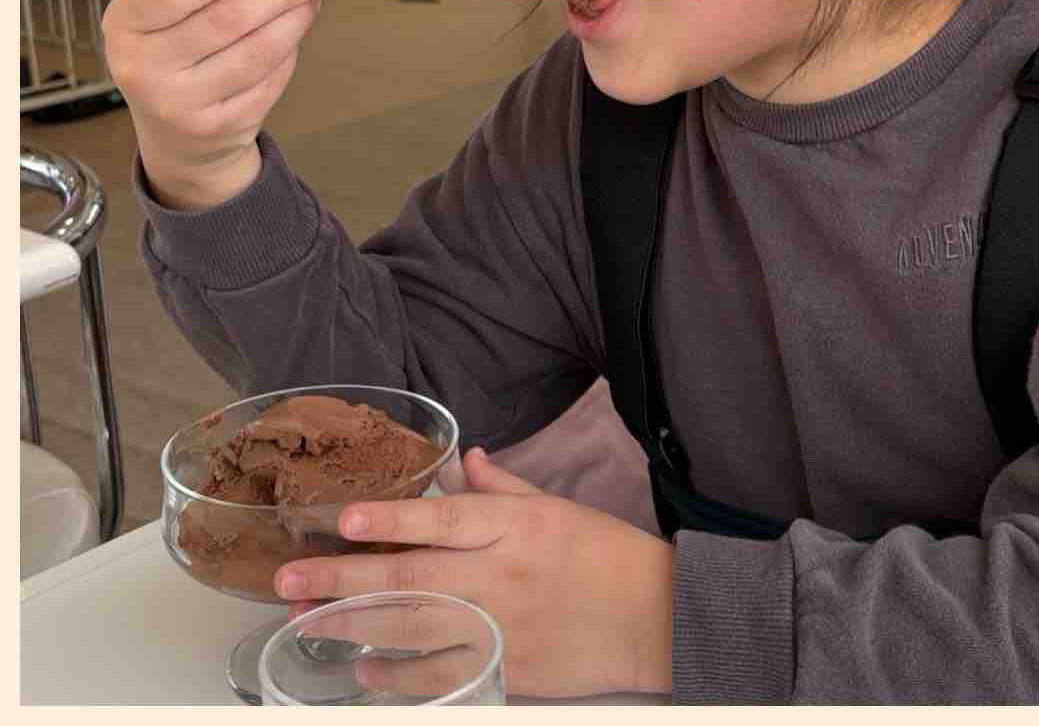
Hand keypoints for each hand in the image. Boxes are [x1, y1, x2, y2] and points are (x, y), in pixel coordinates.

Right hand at [102, 0, 321, 209]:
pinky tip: (293, 37)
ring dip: (293, 22)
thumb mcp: (169, 11)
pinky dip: (288, 55)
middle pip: (225, 21)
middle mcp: (143, 68)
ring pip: (255, 53)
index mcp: (124, 25)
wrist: (175, 134)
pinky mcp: (219, 126)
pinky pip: (268, 81)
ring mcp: (181, 104)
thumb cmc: (173, 55)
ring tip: (309, 2)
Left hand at [275, 448, 674, 699]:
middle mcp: (499, 576)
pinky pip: (439, 677)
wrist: (650, 617)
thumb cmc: (605, 553)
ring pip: (413, 630)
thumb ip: (504, 487)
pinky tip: (363, 669)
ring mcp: (498, 628)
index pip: (443, 519)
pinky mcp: (503, 671)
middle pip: (411, 578)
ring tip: (304, 623)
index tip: (346, 519)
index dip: (393, 518)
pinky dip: (397, 677)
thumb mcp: (556, 506)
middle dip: (343, 580)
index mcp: (513, 527)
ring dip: (354, 626)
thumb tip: (466, 459)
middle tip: (289, 582)